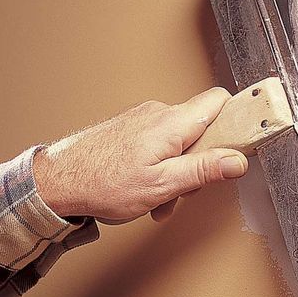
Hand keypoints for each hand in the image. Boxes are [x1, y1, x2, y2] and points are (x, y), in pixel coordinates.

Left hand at [33, 87, 247, 223]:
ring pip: (181, 138)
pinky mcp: (132, 127)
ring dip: (179, 167)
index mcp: (172, 123)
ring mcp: (144, 118)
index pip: (219, 100)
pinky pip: (162, 140)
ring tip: (160, 195)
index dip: (235, 118)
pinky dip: (162, 163)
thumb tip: (237, 161)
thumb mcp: (161, 185)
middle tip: (186, 187)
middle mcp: (159, 112)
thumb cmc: (100, 183)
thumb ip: (203, 171)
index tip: (243, 139)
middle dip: (201, 159)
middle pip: (202, 126)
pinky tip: (147, 186)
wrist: (54, 182)